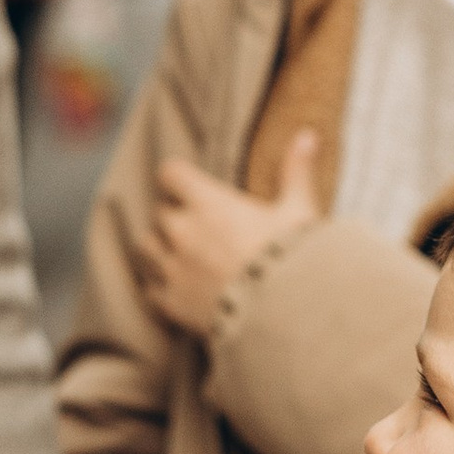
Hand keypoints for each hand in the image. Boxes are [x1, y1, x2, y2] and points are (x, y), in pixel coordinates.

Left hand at [131, 129, 323, 341]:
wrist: (285, 318)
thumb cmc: (293, 260)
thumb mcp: (300, 212)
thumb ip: (296, 172)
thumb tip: (307, 135)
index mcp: (209, 204)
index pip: (170, 173)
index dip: (178, 177)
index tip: (189, 185)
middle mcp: (183, 232)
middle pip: (159, 212)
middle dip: (174, 216)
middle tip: (197, 226)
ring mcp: (173, 269)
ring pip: (145, 247)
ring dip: (159, 247)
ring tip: (181, 254)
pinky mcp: (171, 303)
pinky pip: (149, 288)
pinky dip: (159, 286)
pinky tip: (178, 288)